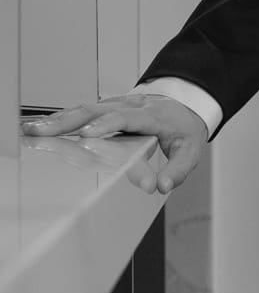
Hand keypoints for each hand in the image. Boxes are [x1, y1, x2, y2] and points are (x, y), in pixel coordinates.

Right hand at [21, 92, 208, 196]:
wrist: (184, 106)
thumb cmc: (184, 130)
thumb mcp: (190, 151)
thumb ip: (178, 170)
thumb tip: (163, 186)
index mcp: (151, 116)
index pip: (125, 118)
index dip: (106, 126)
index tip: (87, 136)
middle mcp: (129, 107)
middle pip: (95, 112)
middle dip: (69, 122)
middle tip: (47, 133)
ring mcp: (115, 106)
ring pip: (83, 110)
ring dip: (57, 121)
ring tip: (34, 131)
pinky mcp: (105, 109)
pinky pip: (80, 112)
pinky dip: (59, 119)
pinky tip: (40, 128)